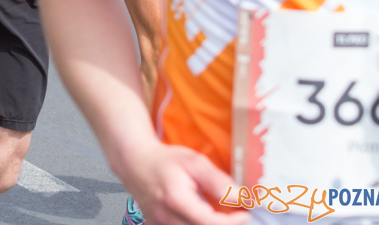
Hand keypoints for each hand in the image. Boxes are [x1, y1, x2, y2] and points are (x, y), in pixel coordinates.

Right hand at [122, 143, 249, 224]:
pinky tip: (199, 216)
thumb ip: (217, 181)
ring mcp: (160, 224)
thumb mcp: (194, 162)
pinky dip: (194, 223)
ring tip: (217, 214)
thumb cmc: (164, 160)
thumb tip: (240, 197)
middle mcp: (166, 217)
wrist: (134, 161)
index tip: (244, 212)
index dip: (233, 222)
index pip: (211, 223)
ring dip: (208, 223)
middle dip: (223, 224)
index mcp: (177, 200)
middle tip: (234, 214)